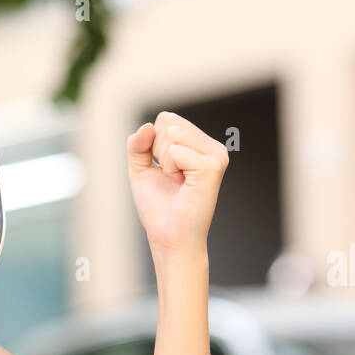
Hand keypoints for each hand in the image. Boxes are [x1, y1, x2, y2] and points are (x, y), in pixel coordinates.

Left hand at [127, 112, 228, 258]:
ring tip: (177, 181)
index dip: (153, 144)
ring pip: (172, 133)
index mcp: (201, 144)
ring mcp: (216, 155)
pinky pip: (175, 151)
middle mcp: (213, 147)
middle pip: (169, 122)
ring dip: (164, 162)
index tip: (164, 170)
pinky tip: (182, 185)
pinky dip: (169, 169)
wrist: (168, 236)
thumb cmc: (158, 207)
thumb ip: (138, 144)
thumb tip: (148, 126)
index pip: (167, 118)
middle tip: (170, 177)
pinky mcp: (212, 167)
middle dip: (157, 151)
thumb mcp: (141, 169)